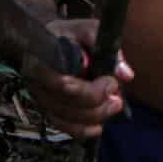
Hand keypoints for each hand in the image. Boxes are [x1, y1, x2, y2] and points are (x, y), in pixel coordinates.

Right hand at [22, 19, 134, 138]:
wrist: (45, 40)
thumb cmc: (70, 34)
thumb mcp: (89, 30)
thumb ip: (108, 49)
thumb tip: (126, 75)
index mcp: (43, 58)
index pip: (64, 84)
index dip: (90, 91)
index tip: (111, 82)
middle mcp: (36, 81)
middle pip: (66, 104)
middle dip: (97, 105)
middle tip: (117, 98)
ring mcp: (39, 97)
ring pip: (65, 118)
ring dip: (93, 117)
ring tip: (114, 106)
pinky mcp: (44, 108)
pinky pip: (62, 126)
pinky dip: (81, 130)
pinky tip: (99, 127)